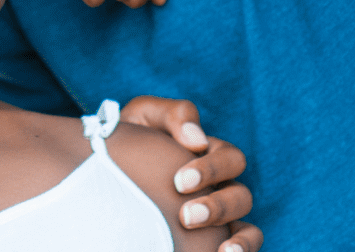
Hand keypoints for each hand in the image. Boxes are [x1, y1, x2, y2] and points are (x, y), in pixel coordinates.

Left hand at [120, 95, 261, 251]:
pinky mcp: (218, 235)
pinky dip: (243, 248)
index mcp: (206, 153)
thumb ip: (171, 115)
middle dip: (217, 206)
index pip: (227, 157)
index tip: (179, 182)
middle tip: (187, 217)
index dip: (210, 169)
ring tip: (219, 248)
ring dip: (235, 236)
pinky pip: (247, 241)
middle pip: (241, 193)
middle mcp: (220, 183)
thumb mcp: (143, 117)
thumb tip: (197, 138)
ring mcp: (222, 212)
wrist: (108, 169)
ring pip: (247, 223)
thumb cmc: (129, 140)